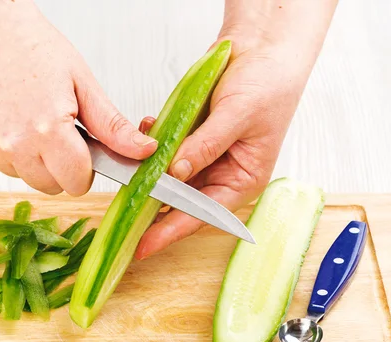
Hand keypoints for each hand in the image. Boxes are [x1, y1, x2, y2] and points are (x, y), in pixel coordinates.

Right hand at [0, 0, 156, 195]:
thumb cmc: (30, 45)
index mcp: (47, 129)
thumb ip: (112, 126)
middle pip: (51, 186)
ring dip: (33, 160)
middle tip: (58, 131)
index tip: (84, 152)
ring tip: (31, 120)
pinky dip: (7, 151)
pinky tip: (8, 119)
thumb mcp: (82, 82)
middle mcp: (13, 144)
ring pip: (25, 177)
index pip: (77, 182)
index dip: (86, 169)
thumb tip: (143, 150)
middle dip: (61, 168)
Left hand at [135, 0, 336, 258]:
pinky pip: (167, 148)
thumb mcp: (237, 116)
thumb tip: (175, 172)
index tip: (143, 245)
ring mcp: (206, 155)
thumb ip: (205, 145)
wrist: (264, 48)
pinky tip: (148, 128)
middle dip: (153, 201)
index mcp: (243, 180)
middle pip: (182, 200)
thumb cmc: (268, 85)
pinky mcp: (193, 137)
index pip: (203, 215)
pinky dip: (155, 142)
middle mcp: (223, 173)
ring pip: (170, 175)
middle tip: (122, 209)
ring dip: (150, 168)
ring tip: (130, 164)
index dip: (171, 231)